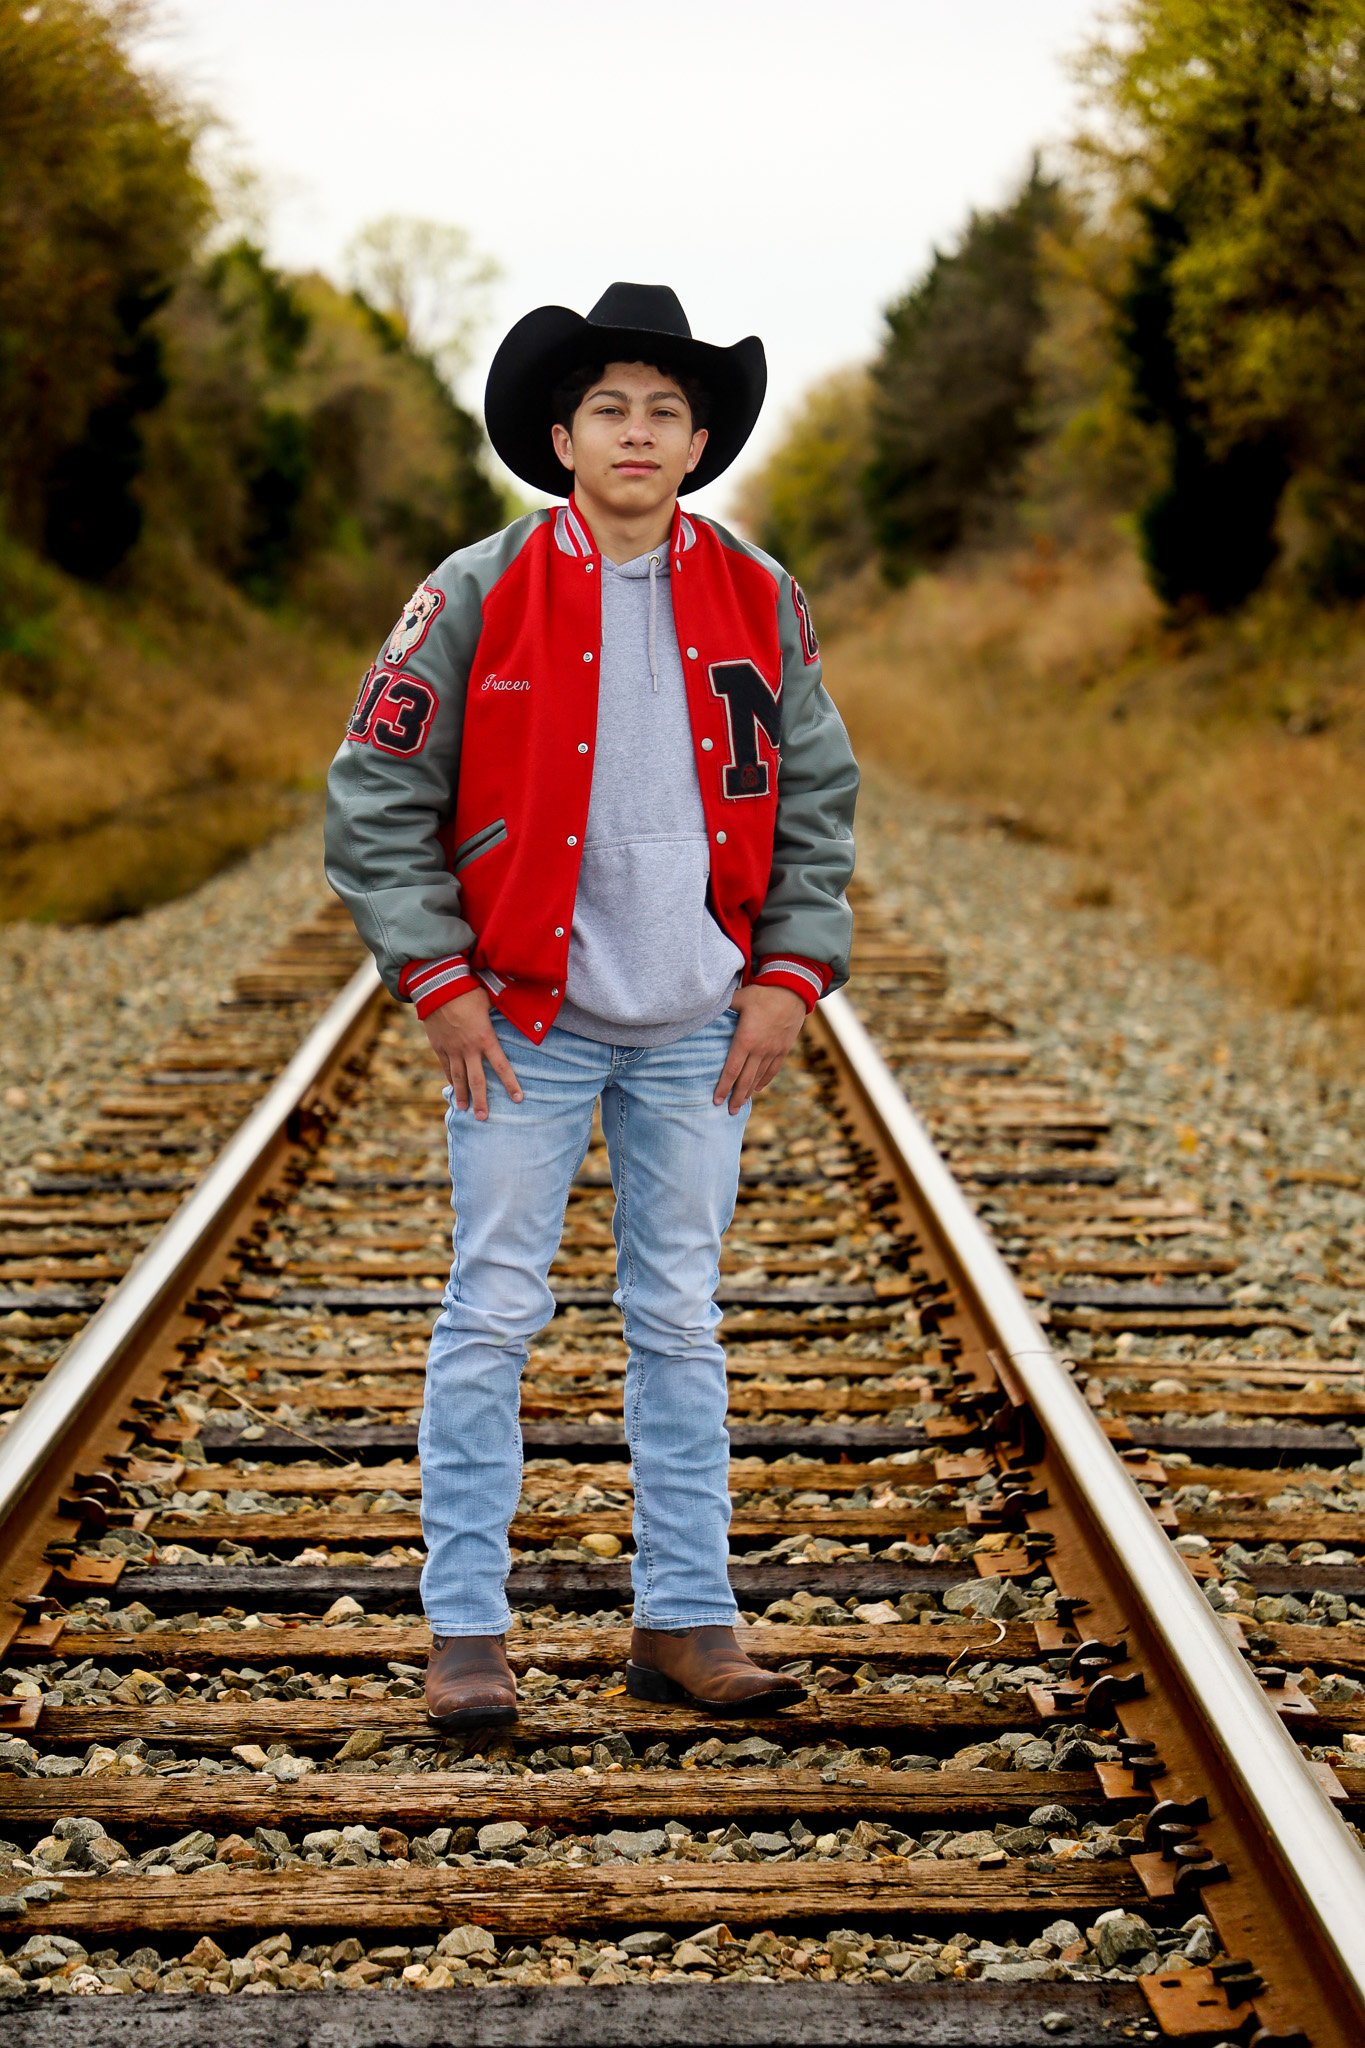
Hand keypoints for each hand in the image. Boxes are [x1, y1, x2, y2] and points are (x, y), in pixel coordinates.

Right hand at [421, 987, 522, 1119]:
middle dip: (481, 1101)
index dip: (511, 1084)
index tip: (518, 1098)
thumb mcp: (490, 1000)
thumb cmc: (467, 990)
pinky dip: (450, 1078)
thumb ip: (501, 1012)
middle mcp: (468, 1048)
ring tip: (465, 1110)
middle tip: (484, 1118)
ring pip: (458, 1078)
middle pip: (476, 1081)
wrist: (437, 986)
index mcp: (485, 1038)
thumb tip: (520, 1010)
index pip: (501, 1066)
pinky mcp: (438, 1046)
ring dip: (462, 1095)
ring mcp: (451, 1049)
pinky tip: (453, 1088)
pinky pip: (446, 1067)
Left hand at [713, 983, 807, 1114]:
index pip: (731, 1069)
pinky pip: (773, 1069)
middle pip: (745, 1079)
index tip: (716, 1100)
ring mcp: (773, 1050)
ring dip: (749, 1092)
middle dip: (736, 1097)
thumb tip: (703, 1009)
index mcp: (745, 1039)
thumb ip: (722, 1008)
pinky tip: (757, 1088)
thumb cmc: (762, 992)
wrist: (793, 990)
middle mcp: (760, 1049)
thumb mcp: (739, 998)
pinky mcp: (784, 1048)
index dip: (723, 1087)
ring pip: (759, 1077)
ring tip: (741, 1104)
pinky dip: (764, 1080)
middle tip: (729, 1112)